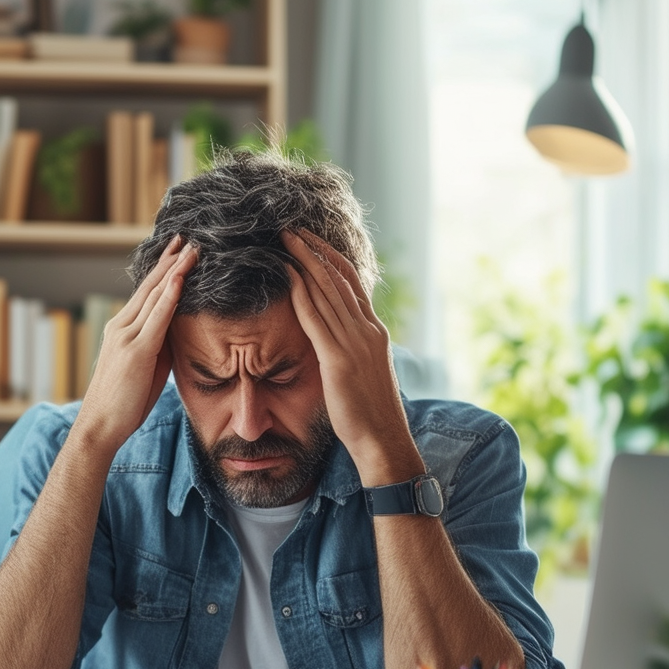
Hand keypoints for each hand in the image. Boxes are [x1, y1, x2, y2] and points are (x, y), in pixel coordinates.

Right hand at [75, 236, 195, 451]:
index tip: (177, 251)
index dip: (163, 271)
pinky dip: (170, 296)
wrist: (100, 426)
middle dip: (170, 261)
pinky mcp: (136, 351)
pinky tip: (181, 278)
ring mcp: (127, 337)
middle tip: (187, 238)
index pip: (146, 294)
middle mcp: (121, 326)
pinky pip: (157, 318)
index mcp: (122, 330)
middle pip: (150, 287)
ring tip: (192, 249)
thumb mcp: (147, 368)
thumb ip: (159, 346)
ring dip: (175, 270)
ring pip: (155, 296)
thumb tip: (178, 333)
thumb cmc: (124, 402)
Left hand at [283, 230, 423, 484]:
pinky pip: (317, 320)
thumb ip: (352, 350)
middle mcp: (368, 330)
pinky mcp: (340, 360)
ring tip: (285, 242)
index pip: (352, 283)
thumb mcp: (364, 372)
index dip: (331, 258)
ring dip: (305, 263)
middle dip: (314, 251)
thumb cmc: (370, 413)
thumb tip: (334, 340)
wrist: (383, 440)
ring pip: (328, 292)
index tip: (311, 241)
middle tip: (291, 229)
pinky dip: (302, 295)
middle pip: (338, 279)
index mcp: (375, 332)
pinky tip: (288, 277)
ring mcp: (356, 343)